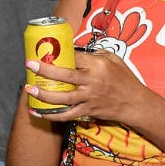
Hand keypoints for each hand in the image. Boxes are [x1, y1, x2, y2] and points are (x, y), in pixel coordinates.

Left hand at [24, 50, 143, 124]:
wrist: (135, 103)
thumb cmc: (126, 79)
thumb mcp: (115, 59)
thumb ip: (96, 54)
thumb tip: (77, 51)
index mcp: (98, 65)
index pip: (75, 56)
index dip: (59, 53)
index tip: (46, 50)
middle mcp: (93, 81)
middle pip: (64, 75)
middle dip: (44, 70)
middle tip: (29, 64)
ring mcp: (89, 97)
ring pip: (63, 97)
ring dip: (44, 95)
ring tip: (29, 89)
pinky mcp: (88, 110)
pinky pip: (67, 115)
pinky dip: (52, 115)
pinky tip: (39, 113)